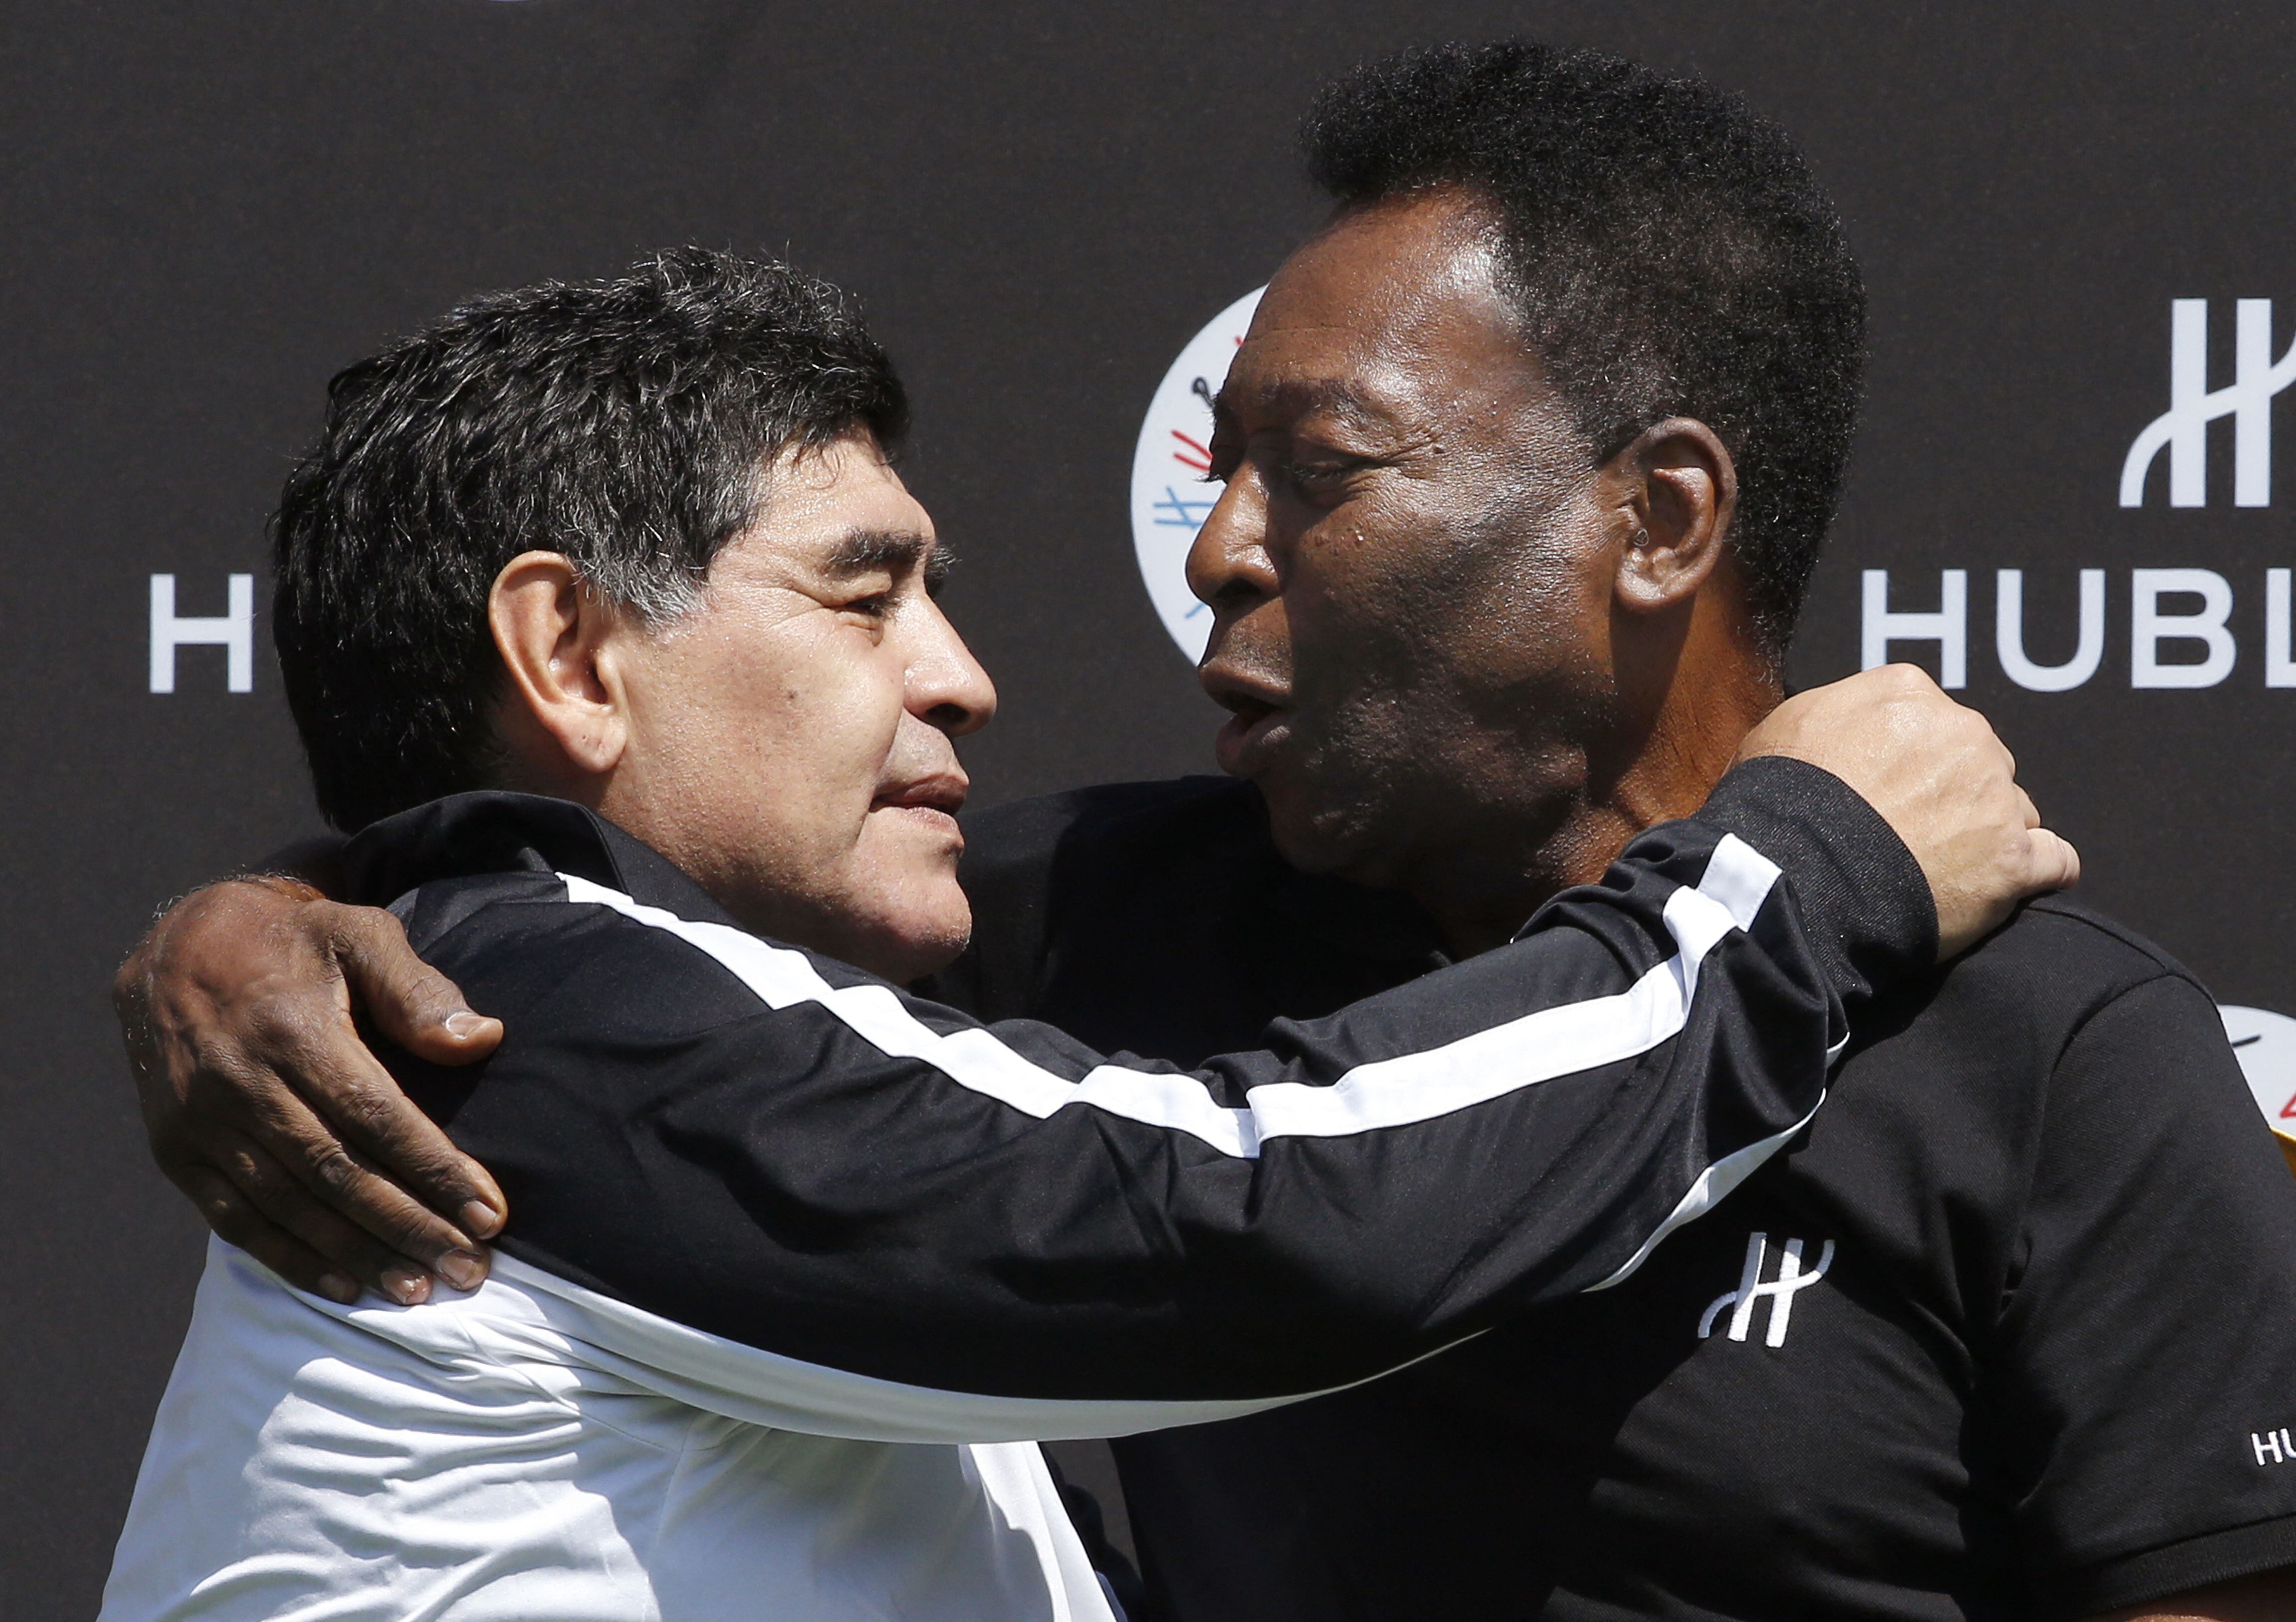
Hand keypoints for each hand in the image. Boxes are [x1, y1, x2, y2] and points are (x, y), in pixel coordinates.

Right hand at [114, 877, 507, 1303]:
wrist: (176, 946)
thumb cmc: (293, 944)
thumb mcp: (358, 935)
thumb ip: (418, 990)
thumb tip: (483, 1039)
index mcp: (292, 1031)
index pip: (378, 1117)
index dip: (436, 1170)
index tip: (490, 1215)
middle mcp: (241, 1083)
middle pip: (339, 1173)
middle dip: (410, 1227)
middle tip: (470, 1270)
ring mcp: (201, 1123)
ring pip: (290, 1206)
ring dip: (359, 1254)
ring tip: (420, 1290)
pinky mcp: (175, 1151)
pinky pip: (234, 1220)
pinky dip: (290, 1258)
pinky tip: (345, 1284)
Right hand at [1735, 665, 2078, 958]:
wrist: (1793, 876)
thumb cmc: (1778, 803)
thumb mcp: (1786, 728)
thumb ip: (1839, 713)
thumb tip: (1855, 726)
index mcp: (1908, 694)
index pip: (1932, 719)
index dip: (1912, 759)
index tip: (1889, 790)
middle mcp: (1964, 732)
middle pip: (1981, 762)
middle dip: (1957, 795)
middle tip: (1909, 836)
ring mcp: (1995, 797)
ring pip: (2015, 810)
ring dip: (1988, 836)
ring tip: (1941, 872)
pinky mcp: (2014, 860)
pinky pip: (2056, 862)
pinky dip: (2037, 874)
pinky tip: (2007, 889)